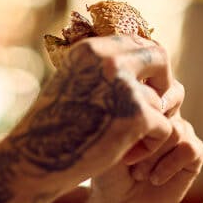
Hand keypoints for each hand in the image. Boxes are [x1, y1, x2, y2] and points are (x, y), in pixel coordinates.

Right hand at [2, 35, 175, 196]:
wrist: (37, 161)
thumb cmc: (53, 129)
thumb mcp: (73, 85)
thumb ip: (102, 71)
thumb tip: (139, 60)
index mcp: (91, 50)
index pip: (138, 41)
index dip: (150, 63)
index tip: (151, 84)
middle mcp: (108, 60)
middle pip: (160, 58)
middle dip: (164, 83)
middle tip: (158, 108)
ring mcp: (124, 87)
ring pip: (162, 100)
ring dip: (151, 124)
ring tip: (127, 144)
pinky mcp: (137, 116)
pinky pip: (166, 127)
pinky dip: (151, 146)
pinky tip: (130, 157)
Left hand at [86, 78, 202, 202]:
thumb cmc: (107, 170)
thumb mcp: (108, 140)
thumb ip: (124, 115)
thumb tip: (134, 95)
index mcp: (144, 101)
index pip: (155, 78)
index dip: (145, 94)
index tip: (127, 115)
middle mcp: (166, 112)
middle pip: (170, 99)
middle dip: (149, 125)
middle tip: (130, 150)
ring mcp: (182, 129)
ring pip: (175, 129)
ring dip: (152, 154)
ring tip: (137, 172)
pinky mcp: (194, 152)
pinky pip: (188, 148)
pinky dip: (167, 165)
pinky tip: (153, 178)